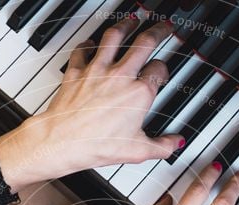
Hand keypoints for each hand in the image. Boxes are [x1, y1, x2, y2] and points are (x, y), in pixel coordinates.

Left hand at [0, 16, 183, 191]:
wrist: (63, 141)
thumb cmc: (97, 145)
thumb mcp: (138, 151)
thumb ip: (162, 145)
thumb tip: (176, 142)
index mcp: (139, 93)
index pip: (158, 70)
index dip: (163, 70)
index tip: (161, 73)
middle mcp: (120, 76)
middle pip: (144, 43)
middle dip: (158, 31)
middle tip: (163, 26)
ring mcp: (97, 70)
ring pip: (114, 36)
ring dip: (126, 25)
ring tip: (132, 20)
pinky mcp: (77, 71)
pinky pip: (82, 49)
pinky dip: (87, 43)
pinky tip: (91, 42)